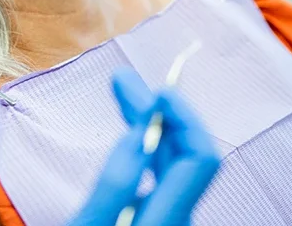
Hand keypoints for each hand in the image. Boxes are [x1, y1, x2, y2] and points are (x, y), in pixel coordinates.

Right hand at [69, 68, 220, 225]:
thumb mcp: (92, 225)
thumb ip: (115, 184)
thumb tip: (137, 134)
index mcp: (169, 219)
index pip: (199, 156)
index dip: (183, 116)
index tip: (158, 90)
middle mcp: (177, 216)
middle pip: (182, 152)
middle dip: (154, 110)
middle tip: (122, 79)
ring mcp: (167, 217)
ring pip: (168, 161)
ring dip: (146, 122)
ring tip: (121, 91)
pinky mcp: (154, 218)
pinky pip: (157, 173)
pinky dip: (141, 143)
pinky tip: (127, 130)